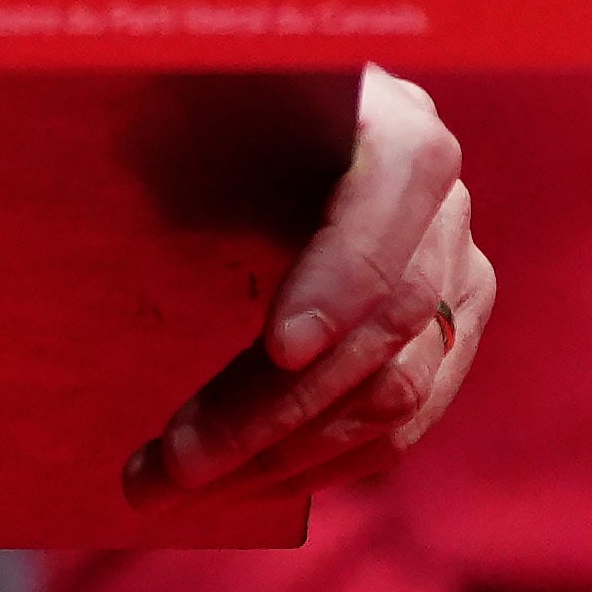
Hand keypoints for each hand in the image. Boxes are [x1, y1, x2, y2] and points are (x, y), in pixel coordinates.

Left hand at [126, 65, 493, 507]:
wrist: (263, 132)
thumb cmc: (215, 111)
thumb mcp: (200, 103)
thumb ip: (182, 135)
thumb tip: (133, 175)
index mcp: (391, 118)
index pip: (392, 192)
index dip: (342, 278)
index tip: (279, 349)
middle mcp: (442, 198)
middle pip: (382, 322)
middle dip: (274, 407)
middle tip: (175, 463)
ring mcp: (458, 273)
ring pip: (396, 392)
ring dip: (287, 456)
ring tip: (184, 488)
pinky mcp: (451, 337)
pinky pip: (404, 423)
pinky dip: (325, 464)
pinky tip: (248, 486)